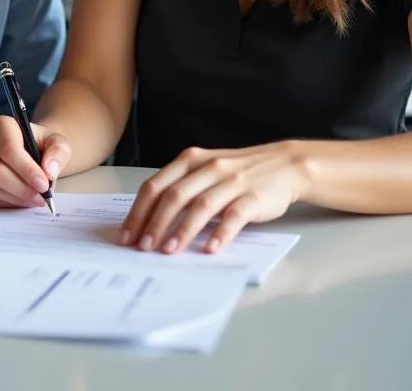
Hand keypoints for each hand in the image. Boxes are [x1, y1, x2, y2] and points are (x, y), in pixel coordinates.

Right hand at [0, 115, 70, 208]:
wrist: (32, 153)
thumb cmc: (43, 146)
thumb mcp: (58, 143)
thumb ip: (59, 152)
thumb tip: (49, 170)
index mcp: (3, 125)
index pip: (8, 148)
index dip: (26, 170)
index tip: (44, 185)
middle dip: (22, 189)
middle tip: (41, 198)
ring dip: (16, 198)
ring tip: (35, 199)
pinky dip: (7, 203)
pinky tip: (21, 200)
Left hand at [120, 142, 307, 254]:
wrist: (284, 165)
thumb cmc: (238, 172)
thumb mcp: (205, 171)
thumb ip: (182, 188)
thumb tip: (149, 221)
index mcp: (190, 161)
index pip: (156, 185)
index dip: (138, 211)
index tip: (127, 235)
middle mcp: (208, 168)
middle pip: (174, 196)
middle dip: (154, 223)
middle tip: (142, 248)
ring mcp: (231, 181)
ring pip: (201, 206)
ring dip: (182, 230)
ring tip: (168, 251)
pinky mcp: (253, 197)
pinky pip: (234, 216)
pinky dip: (221, 233)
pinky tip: (210, 249)